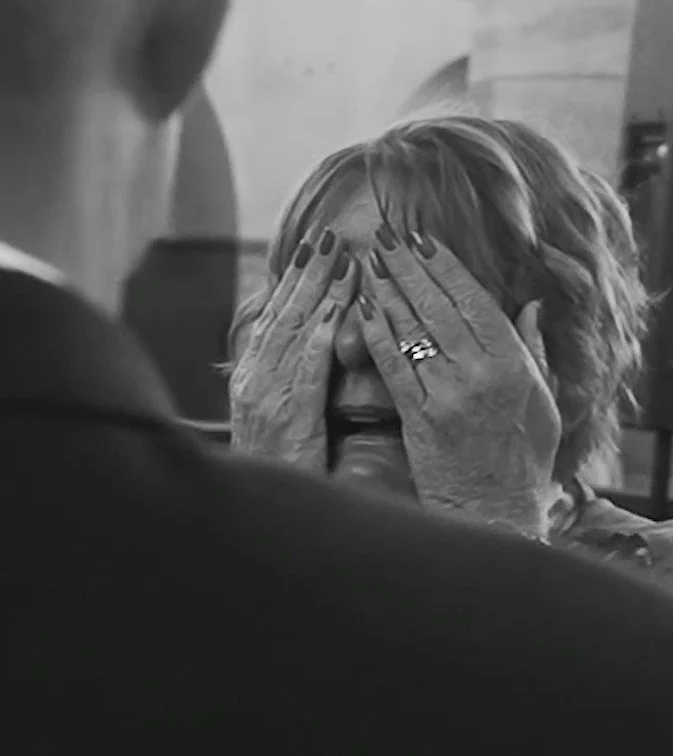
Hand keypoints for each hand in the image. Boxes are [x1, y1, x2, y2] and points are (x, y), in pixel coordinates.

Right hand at [229, 230, 357, 469]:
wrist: (258, 520)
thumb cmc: (277, 475)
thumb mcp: (277, 425)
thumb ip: (288, 388)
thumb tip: (309, 356)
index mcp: (248, 379)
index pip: (272, 318)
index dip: (292, 281)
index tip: (311, 248)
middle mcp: (252, 379)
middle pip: (282, 313)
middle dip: (308, 271)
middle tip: (330, 235)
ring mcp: (267, 395)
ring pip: (296, 329)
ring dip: (321, 288)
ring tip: (342, 255)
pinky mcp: (290, 415)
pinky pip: (310, 364)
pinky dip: (326, 329)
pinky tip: (343, 305)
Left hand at [355, 222, 560, 536]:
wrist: (498, 513)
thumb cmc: (523, 461)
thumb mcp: (543, 401)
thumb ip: (535, 350)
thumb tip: (531, 304)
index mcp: (514, 366)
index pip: (476, 301)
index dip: (446, 267)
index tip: (425, 240)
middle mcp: (480, 376)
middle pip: (438, 307)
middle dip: (409, 267)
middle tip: (387, 236)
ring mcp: (447, 396)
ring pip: (411, 330)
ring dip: (387, 290)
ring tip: (370, 261)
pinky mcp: (419, 419)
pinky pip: (393, 367)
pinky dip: (376, 333)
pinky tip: (362, 309)